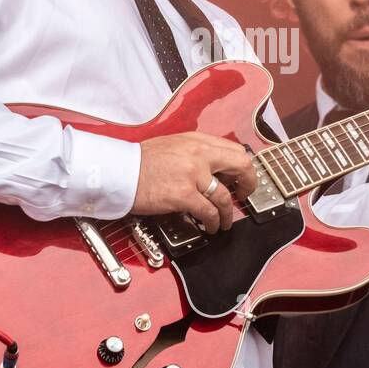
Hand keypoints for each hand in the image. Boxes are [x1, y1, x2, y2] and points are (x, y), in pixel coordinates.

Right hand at [131, 132, 258, 232]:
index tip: (241, 178)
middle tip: (244, 195)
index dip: (243, 167)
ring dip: (228, 213)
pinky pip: (209, 212)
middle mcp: (199, 154)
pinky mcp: (184, 195)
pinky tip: (211, 227)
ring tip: (225, 221)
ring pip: (225, 196)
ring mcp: (193, 175)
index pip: (234, 150)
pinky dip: (214, 222)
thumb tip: (214, 170)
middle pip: (240, 165)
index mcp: (197, 141)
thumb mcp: (173, 146)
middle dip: (249, 183)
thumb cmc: (140, 162)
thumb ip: (196, 154)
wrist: (120, 172)